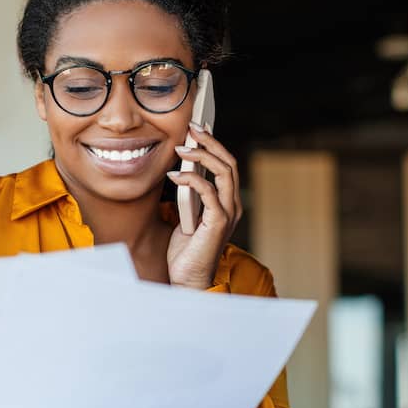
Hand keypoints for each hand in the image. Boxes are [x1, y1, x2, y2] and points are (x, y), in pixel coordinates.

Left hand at [166, 122, 241, 289]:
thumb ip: (189, 195)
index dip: (215, 145)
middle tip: (191, 128)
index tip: (198, 129)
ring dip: (202, 155)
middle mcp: (233, 206)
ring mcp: (228, 214)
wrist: (188, 279)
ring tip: (181, 148)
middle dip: (210, 141)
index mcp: (227, 203)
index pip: (227, 166)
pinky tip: (174, 176)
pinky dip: (190, 179)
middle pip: (229, 163)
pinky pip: (208, 191)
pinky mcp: (219, 222)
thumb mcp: (186, 216)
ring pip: (224, 172)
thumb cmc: (186, 252)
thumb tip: (180, 169)